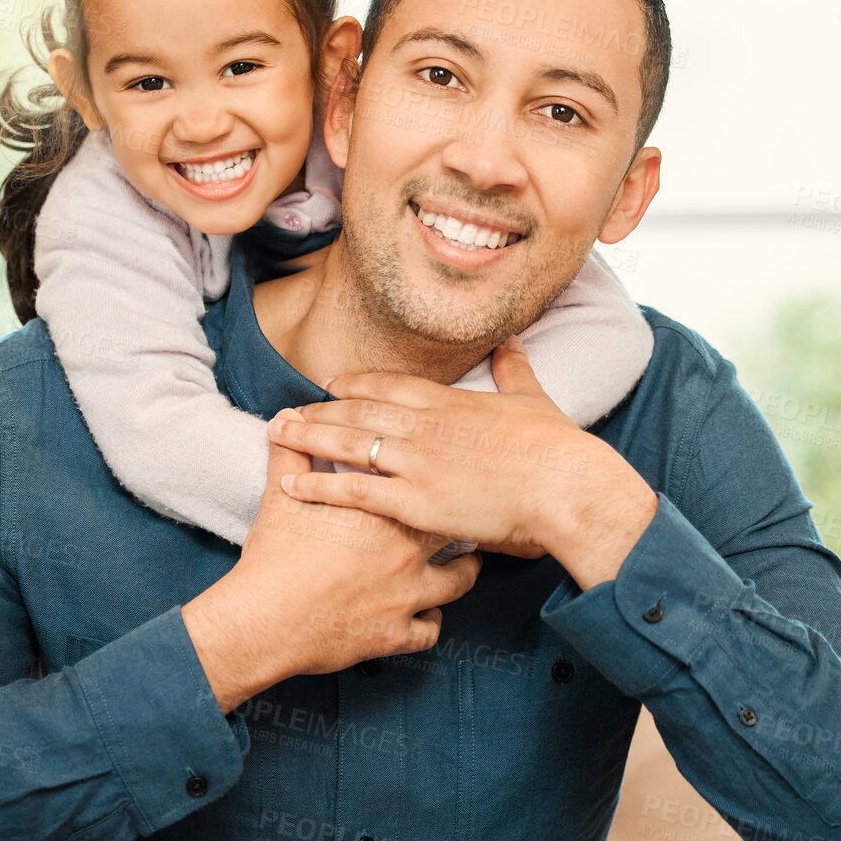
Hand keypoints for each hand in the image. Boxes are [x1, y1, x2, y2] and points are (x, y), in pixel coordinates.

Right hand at [181, 425, 481, 712]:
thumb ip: (291, 455)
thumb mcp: (280, 498)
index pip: (431, 487)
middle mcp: (405, 553)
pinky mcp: (396, 636)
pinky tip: (426, 615)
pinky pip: (430, 631)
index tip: (444, 478)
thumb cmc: (273, 557)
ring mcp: (406, 597)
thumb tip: (286, 418)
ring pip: (459, 584)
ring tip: (461, 565)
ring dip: (462, 573)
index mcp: (383, 512)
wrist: (261, 621)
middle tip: (460, 518)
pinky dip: (430, 623)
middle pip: (457, 532)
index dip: (441, 482)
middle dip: (461, 524)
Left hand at [264, 335, 658, 585]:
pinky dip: (319, 486)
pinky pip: (355, 491)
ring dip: (307, 437)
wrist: (566, 485)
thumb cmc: (558, 449)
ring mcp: (416, 462)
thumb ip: (514, 370)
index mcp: (451, 403)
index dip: (356, 384)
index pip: (390, 386)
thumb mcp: (534, 399)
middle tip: (283, 410)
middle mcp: (425, 426)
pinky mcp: (415, 500)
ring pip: (348, 444)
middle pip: (358, 411)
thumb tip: (511, 340)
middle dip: (318, 409)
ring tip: (274, 434)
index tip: (331, 383)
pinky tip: (289, 484)